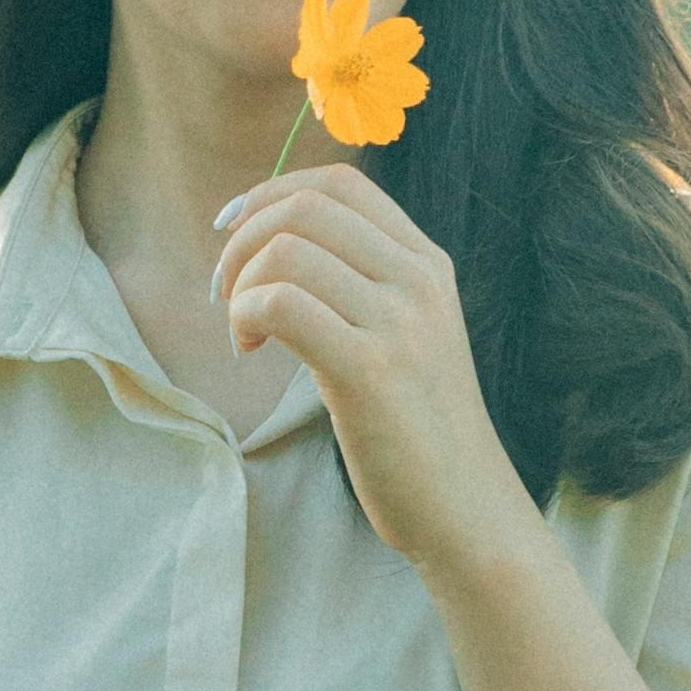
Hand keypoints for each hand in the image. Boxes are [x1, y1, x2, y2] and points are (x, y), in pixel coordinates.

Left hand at [212, 162, 536, 579]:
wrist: (465, 507)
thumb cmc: (418, 431)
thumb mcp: (406, 337)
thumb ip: (362, 288)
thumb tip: (276, 247)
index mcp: (427, 265)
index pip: (341, 183)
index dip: (271, 193)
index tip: (234, 232)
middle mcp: (419, 282)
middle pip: (305, 207)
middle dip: (243, 238)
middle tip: (225, 292)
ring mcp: (399, 323)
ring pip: (286, 252)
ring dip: (240, 284)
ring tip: (243, 332)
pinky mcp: (370, 369)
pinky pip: (282, 304)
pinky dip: (246, 316)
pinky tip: (250, 350)